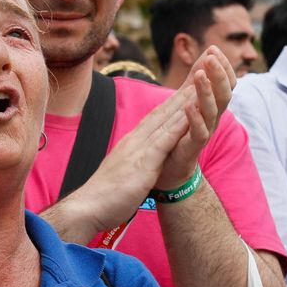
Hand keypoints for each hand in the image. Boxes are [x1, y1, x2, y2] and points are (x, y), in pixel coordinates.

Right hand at [60, 85, 191, 233]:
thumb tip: (136, 162)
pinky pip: (163, 142)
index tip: (185, 90)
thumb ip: (131, 163)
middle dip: (180, 94)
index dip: (171, 103)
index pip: (154, 118)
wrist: (87, 209)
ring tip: (199, 87)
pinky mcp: (142, 164)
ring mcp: (138, 150)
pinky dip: (177, 127)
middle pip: (161, 112)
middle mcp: (135, 141)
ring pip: (164, 121)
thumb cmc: (103, 197)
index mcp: (131, 144)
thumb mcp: (122, 173)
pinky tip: (190, 116)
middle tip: (196, 77)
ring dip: (183, 104)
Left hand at [156, 47, 233, 189]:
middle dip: (219, 74)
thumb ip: (198, 77)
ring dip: (206, 91)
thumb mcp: (190, 99)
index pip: (225, 83)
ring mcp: (205, 133)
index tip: (214, 48)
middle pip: (223, 93)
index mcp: (212, 106)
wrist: (170, 169)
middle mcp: (213, 118)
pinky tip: (188, 105)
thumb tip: (209, 50)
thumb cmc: (181, 131)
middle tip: (211, 57)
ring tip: (199, 75)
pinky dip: (194, 118)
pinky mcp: (193, 147)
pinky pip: (199, 132)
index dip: (222, 66)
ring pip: (212, 110)